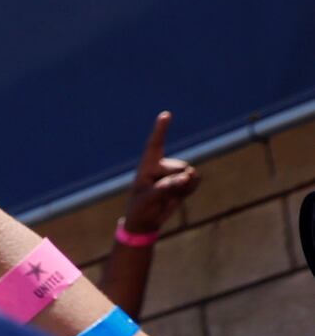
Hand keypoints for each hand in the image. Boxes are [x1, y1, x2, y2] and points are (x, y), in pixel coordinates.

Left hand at [121, 110, 199, 236]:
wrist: (146, 221)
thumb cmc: (140, 208)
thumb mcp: (148, 199)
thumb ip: (166, 187)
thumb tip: (186, 176)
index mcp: (148, 166)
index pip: (155, 145)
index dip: (160, 130)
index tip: (165, 114)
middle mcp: (162, 165)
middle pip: (179, 167)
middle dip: (174, 183)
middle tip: (158, 196)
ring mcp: (175, 172)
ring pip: (189, 174)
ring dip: (182, 187)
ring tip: (167, 196)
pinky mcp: (184, 180)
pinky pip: (195, 180)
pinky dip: (190, 189)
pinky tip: (178, 195)